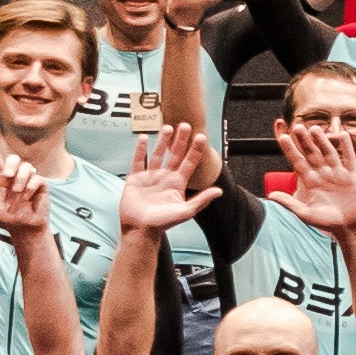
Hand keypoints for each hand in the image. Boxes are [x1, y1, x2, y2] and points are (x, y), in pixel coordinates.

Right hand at [113, 118, 213, 239]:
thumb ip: (201, 200)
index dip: (195, 150)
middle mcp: (165, 177)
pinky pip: (138, 160)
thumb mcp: (185, 211)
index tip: (201, 136)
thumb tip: (219, 191)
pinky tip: (143, 138)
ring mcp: (150, 176)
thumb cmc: (162, 223)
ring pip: (158, 154)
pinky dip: (140, 149)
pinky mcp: (135, 178)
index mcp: (178, 183)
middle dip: (181, 140)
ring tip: (168, 127)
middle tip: (186, 125)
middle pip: (175, 154)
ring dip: (163, 141)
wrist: (140, 229)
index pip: (189, 162)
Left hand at [274, 117, 355, 236]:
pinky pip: (349, 158)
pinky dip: (347, 147)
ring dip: (322, 140)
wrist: (350, 227)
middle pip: (312, 154)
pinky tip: (342, 135)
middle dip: (304, 141)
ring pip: (328, 152)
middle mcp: (322, 174)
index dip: (290, 150)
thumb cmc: (327, 222)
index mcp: (310, 182)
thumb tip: (271, 195)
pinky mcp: (352, 175)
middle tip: (297, 126)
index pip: (297, 162)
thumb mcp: (305, 213)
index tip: (283, 137)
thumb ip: (289, 203)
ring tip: (315, 128)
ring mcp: (337, 173)